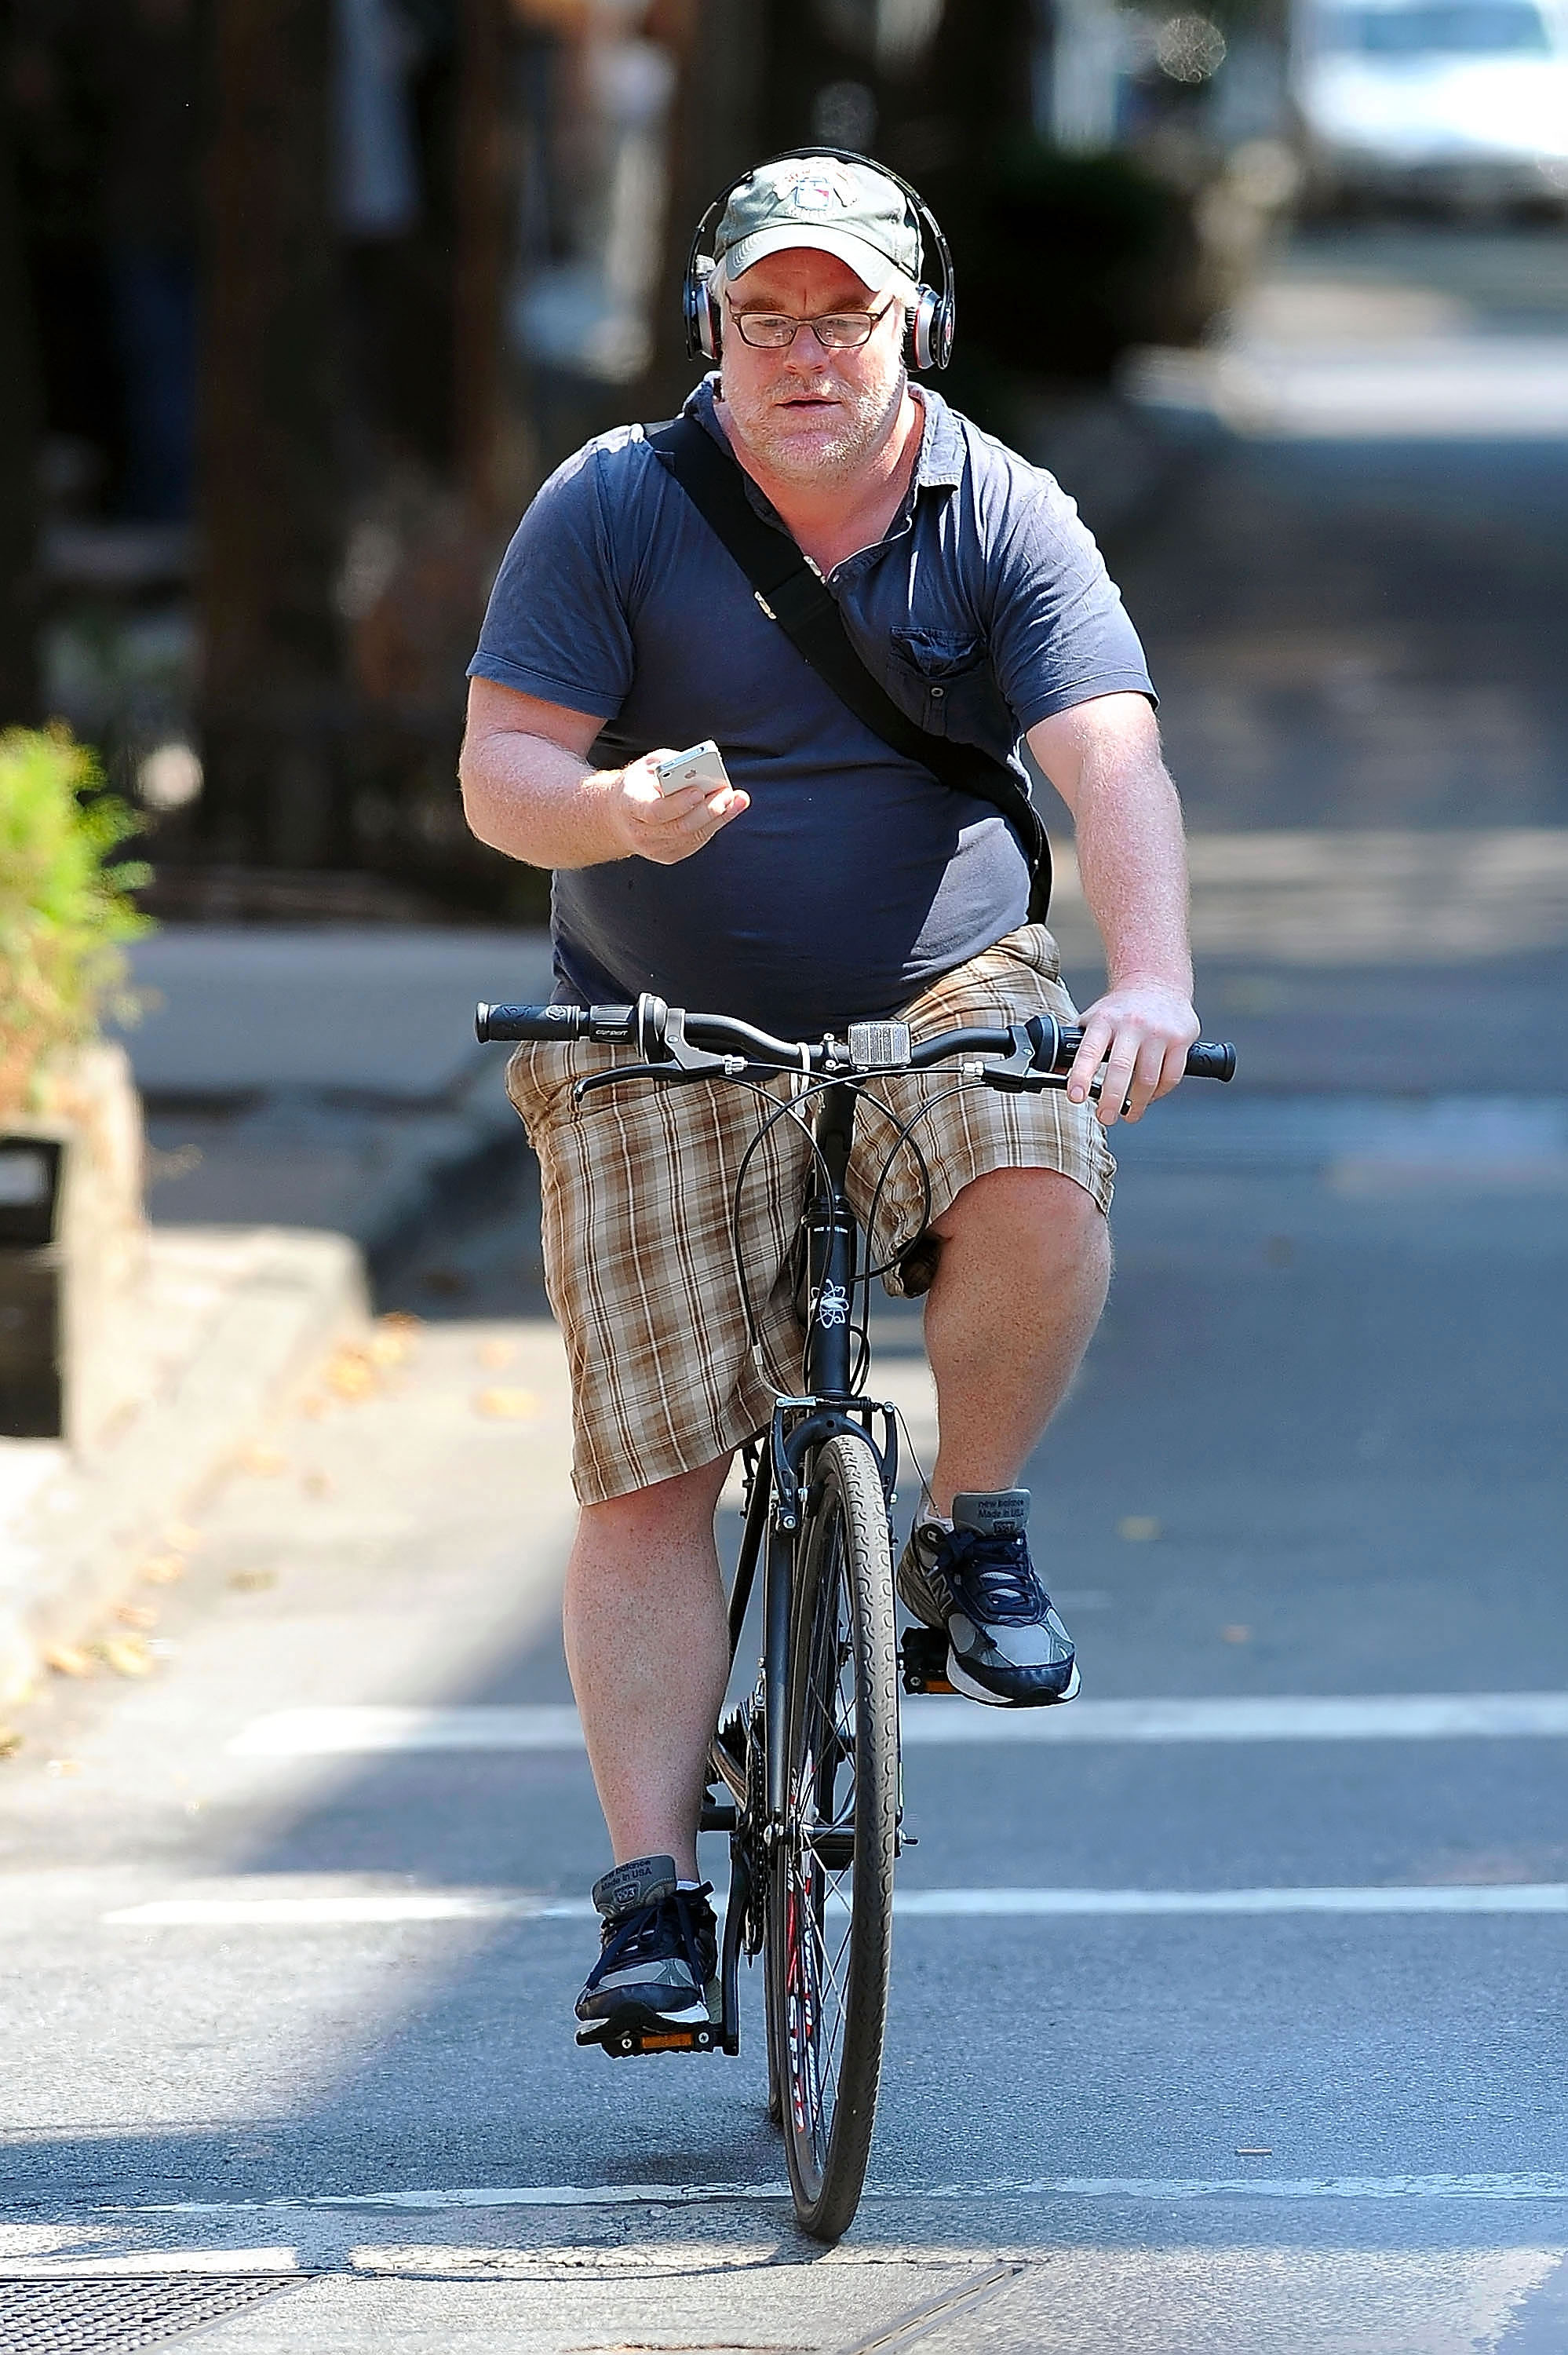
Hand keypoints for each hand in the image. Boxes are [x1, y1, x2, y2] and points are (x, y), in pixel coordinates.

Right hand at [609, 751, 749, 865]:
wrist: (619, 818)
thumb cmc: (638, 785)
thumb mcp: (646, 766)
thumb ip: (671, 764)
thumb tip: (699, 767)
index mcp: (630, 806)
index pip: (655, 811)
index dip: (679, 803)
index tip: (699, 791)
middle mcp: (641, 833)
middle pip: (681, 826)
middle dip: (708, 809)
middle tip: (728, 793)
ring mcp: (655, 849)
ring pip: (693, 836)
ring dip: (719, 818)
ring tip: (738, 800)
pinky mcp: (669, 856)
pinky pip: (696, 841)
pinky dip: (715, 825)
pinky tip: (729, 810)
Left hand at [1066, 979, 1199, 1127]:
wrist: (1157, 982)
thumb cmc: (1121, 1008)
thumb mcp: (1092, 1019)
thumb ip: (1074, 1046)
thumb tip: (1052, 1073)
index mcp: (1104, 1020)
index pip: (1089, 1051)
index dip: (1081, 1076)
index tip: (1076, 1097)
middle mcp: (1132, 1024)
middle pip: (1121, 1069)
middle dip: (1111, 1100)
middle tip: (1105, 1117)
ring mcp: (1158, 1032)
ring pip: (1148, 1079)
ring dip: (1137, 1104)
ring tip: (1128, 1114)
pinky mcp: (1181, 1039)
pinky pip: (1171, 1077)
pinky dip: (1159, 1094)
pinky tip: (1150, 1097)